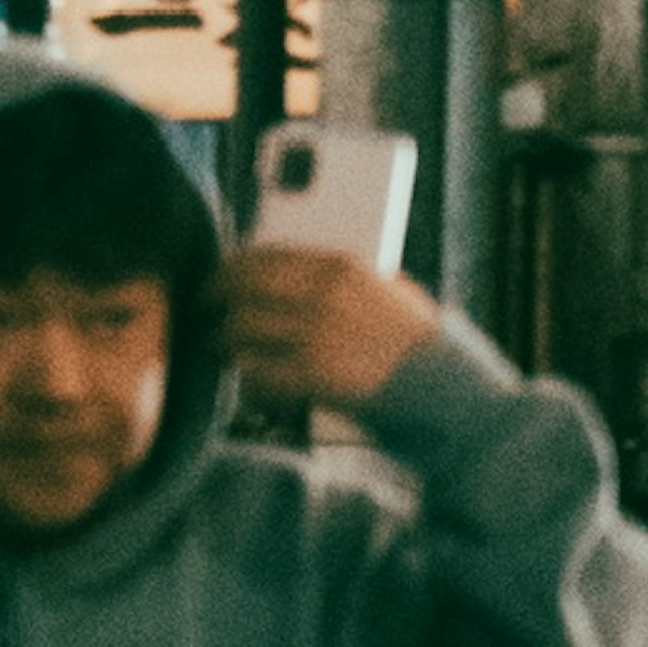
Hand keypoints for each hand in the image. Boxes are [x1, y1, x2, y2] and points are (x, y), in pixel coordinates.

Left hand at [220, 244, 442, 410]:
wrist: (443, 392)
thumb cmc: (417, 343)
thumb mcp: (385, 290)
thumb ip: (340, 279)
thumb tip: (290, 274)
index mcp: (341, 266)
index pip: (268, 254)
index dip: (235, 263)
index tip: (221, 270)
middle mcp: (323, 296)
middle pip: (246, 287)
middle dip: (216, 294)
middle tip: (204, 303)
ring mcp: (316, 337)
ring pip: (244, 329)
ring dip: (224, 337)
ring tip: (217, 343)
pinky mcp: (314, 378)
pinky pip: (259, 372)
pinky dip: (246, 373)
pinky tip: (243, 374)